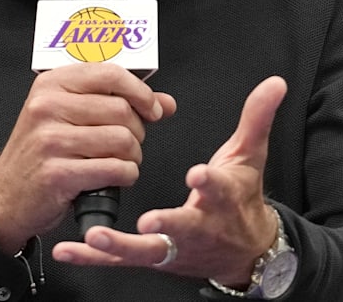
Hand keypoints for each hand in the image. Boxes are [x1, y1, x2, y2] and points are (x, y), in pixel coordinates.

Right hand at [0, 63, 176, 252]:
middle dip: (137, 132)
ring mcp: (49, 140)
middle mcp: (47, 106)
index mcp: (52, 84)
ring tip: (121, 162)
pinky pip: (114, 169)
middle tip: (128, 144)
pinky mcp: (56, 173)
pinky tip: (115, 177)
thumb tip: (166, 103)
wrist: (7, 194)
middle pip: (122, 110)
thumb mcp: (72, 116)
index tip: (152, 110)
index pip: (111, 74)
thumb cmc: (44, 152)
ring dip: (133, 156)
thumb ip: (119, 103)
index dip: (141, 93)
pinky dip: (125, 176)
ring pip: (122, 140)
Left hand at [52, 76, 286, 283]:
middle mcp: (198, 227)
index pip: (218, 188)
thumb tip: (274, 83)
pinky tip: (68, 250)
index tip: (197, 174)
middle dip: (166, 225)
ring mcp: (173, 246)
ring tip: (95, 236)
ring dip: (119, 245)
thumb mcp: (249, 157)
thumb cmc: (240, 198)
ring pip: (146, 250)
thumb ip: (257, 117)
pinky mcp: (153, 257)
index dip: (209, 182)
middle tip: (146, 222)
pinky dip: (92, 257)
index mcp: (221, 198)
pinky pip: (118, 260)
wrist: (244, 249)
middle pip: (182, 229)